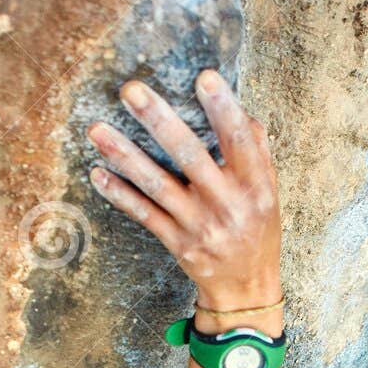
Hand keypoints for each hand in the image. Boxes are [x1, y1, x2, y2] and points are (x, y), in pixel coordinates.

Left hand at [87, 70, 280, 305]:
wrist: (245, 289)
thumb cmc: (257, 230)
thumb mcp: (269, 192)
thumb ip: (257, 152)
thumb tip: (241, 110)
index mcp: (255, 187)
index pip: (240, 141)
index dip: (223, 109)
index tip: (204, 77)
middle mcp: (226, 205)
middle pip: (190, 157)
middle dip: (159, 121)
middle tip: (131, 90)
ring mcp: (198, 226)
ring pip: (157, 185)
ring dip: (125, 156)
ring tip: (97, 129)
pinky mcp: (177, 244)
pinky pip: (144, 215)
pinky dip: (120, 194)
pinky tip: (98, 173)